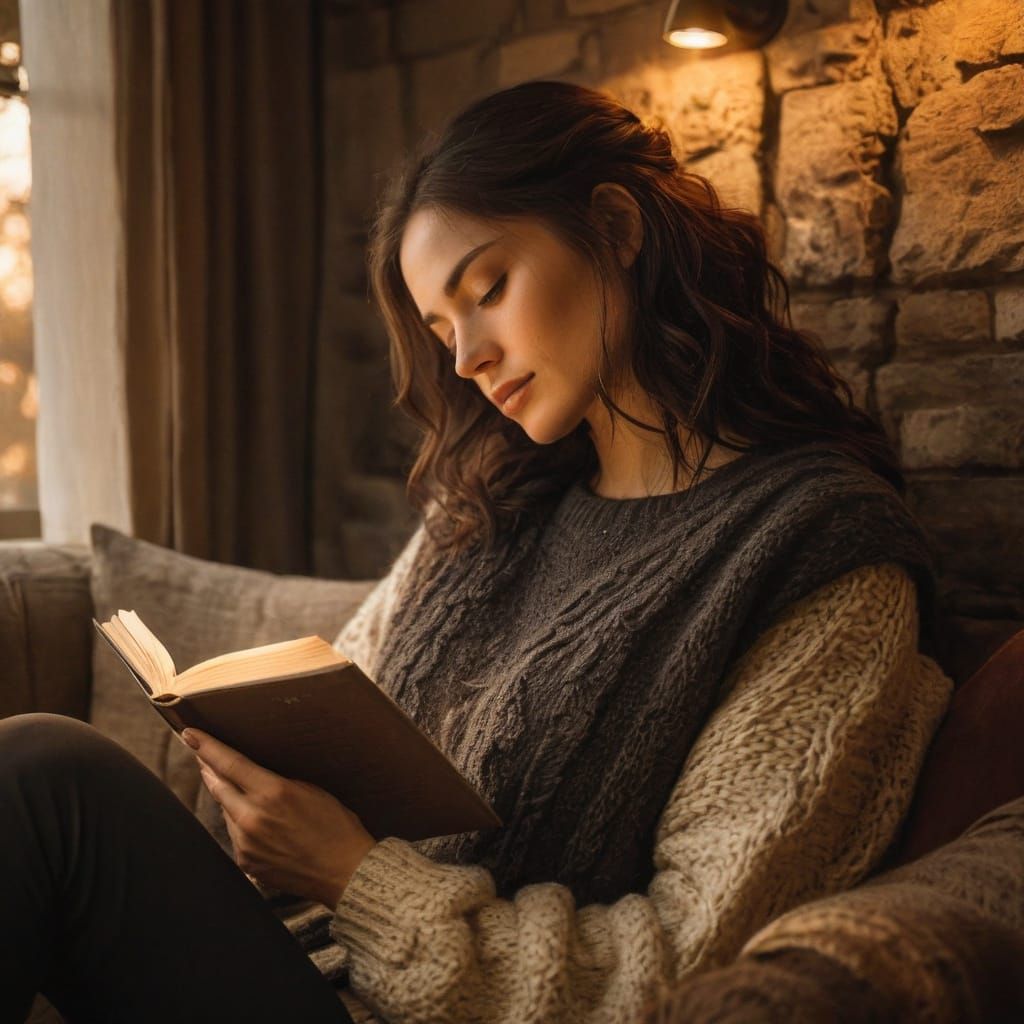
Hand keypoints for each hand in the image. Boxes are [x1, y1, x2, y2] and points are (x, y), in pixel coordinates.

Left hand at [182, 728, 376, 907]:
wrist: (345, 871)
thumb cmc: (336, 826)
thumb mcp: (311, 791)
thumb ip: (276, 783)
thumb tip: (253, 777)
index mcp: (272, 793)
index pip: (229, 763)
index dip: (207, 747)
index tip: (190, 734)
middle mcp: (253, 818)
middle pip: (218, 786)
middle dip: (209, 768)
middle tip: (202, 755)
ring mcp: (247, 843)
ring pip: (226, 811)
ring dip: (229, 798)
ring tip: (243, 792)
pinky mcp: (247, 862)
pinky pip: (236, 835)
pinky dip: (241, 824)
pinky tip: (258, 823)